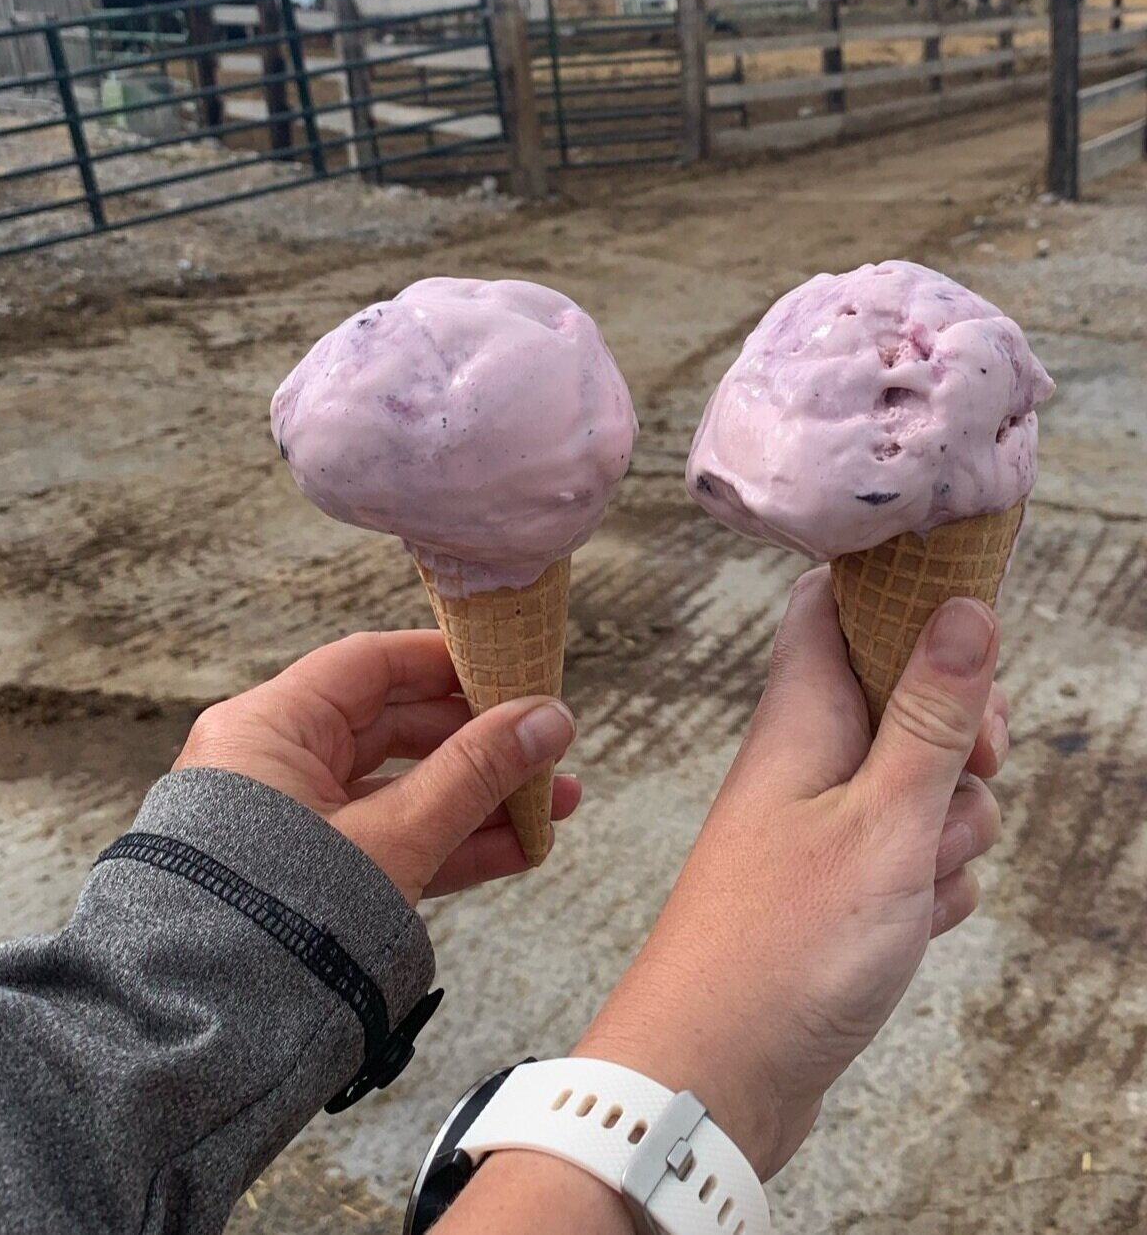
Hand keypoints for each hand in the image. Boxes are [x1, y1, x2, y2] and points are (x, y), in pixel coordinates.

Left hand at [173, 630, 579, 903]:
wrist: (206, 1033)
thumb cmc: (279, 919)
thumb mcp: (395, 835)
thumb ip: (477, 773)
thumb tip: (550, 719)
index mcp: (270, 727)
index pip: (370, 664)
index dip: (445, 661)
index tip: (510, 666)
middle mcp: (275, 765)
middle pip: (394, 728)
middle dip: (481, 742)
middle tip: (548, 743)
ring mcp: (293, 825)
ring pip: (401, 791)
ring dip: (480, 799)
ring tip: (557, 805)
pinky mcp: (311, 877)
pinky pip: (390, 843)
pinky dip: (450, 844)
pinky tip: (519, 848)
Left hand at [575, 570, 1004, 1180]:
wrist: (712, 1076)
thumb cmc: (782, 947)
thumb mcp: (884, 821)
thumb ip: (931, 715)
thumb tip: (962, 605)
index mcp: (802, 713)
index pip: (837, 601)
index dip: (905, 604)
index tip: (967, 646)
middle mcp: (809, 757)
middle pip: (907, 697)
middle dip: (961, 742)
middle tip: (966, 779)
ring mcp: (824, 822)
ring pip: (924, 786)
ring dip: (949, 831)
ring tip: (910, 882)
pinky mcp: (840, 884)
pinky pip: (913, 857)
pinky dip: (929, 887)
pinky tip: (908, 926)